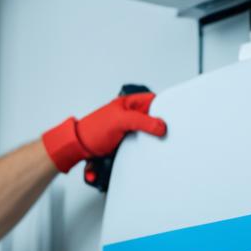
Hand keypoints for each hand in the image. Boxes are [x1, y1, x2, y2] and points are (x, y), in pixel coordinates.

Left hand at [41, 92, 166, 173]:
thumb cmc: (93, 129)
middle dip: (160, 124)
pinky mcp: (128, 141)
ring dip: (153, 138)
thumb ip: (142, 121)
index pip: (153, 100)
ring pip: (149, 131)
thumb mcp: (120, 121)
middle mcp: (130, 114)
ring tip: (157, 141)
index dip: (163, 107)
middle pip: (153, 117)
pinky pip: (142, 143)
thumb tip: (161, 125)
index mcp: (129, 103)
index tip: (171, 118)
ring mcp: (129, 128)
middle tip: (166, 132)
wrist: (80, 147)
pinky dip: (146, 147)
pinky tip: (148, 149)